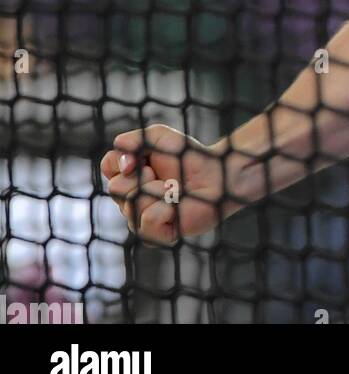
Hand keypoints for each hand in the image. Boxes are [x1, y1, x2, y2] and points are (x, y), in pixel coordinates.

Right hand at [100, 124, 227, 245]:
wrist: (217, 173)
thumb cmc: (189, 156)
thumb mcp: (158, 137)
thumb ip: (134, 140)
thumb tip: (118, 149)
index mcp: (129, 178)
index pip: (107, 167)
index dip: (122, 160)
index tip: (142, 158)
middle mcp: (130, 201)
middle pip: (115, 188)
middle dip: (140, 176)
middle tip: (161, 175)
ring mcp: (142, 220)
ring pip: (131, 205)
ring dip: (157, 190)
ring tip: (173, 189)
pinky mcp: (158, 236)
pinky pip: (147, 221)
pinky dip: (164, 208)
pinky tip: (176, 204)